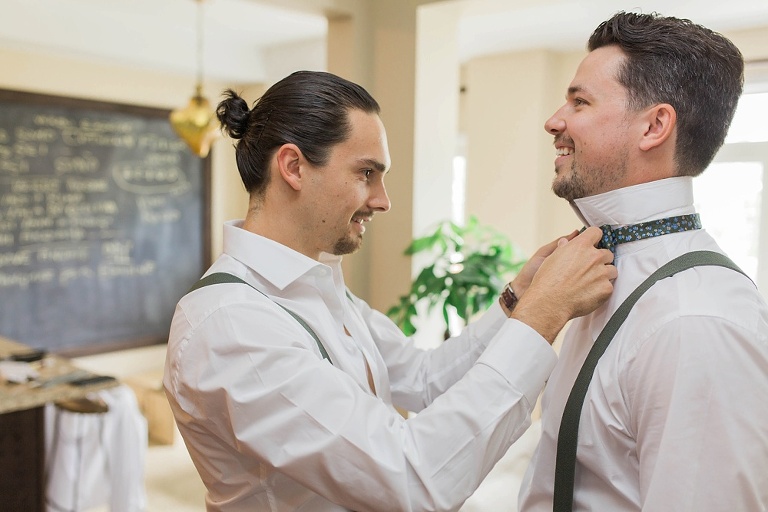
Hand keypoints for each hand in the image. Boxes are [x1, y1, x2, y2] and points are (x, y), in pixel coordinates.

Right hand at [511, 227, 615, 342]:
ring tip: (590, 283)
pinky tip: (589, 294)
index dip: (594, 238)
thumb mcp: (551, 258)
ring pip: (611, 270)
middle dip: (600, 260)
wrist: (550, 303)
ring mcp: (602, 273)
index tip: (592, 244)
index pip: (596, 232)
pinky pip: (609, 286)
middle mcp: (594, 257)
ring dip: (604, 275)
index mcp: (581, 246)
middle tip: (589, 269)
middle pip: (607, 253)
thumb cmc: (547, 281)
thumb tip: (566, 242)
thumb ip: (564, 248)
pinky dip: (601, 290)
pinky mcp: (606, 288)